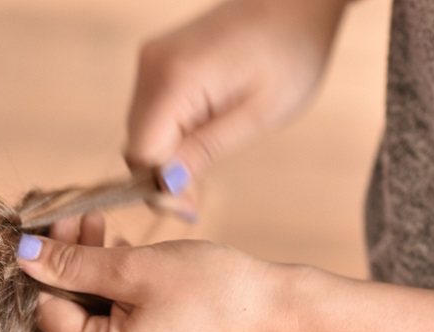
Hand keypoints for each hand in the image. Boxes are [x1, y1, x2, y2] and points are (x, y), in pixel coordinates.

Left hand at [18, 234, 307, 331]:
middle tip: (83, 219)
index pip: (52, 315)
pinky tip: (129, 263)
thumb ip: (74, 263)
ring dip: (96, 277)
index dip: (49, 268)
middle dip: (73, 267)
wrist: (278, 311)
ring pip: (97, 322)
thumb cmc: (215, 289)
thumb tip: (26, 256)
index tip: (56, 227)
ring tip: (108, 235)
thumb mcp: (136, 267)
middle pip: (73, 320)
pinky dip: (120, 298)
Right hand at [127, 0, 351, 175]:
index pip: (143, 154)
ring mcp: (150, 59)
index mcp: (175, 77)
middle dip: (163, 175)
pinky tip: (204, 131)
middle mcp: (151, 65)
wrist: (298, 0)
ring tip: (211, 154)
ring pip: (140, 132)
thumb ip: (205, 151)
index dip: (161, 188)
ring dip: (167, 155)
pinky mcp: (158, 61)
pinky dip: (170, 134)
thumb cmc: (292, 52)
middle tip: (199, 197)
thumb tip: (167, 188)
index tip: (191, 209)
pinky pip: (151, 113)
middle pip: (136, 145)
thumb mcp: (258, 115)